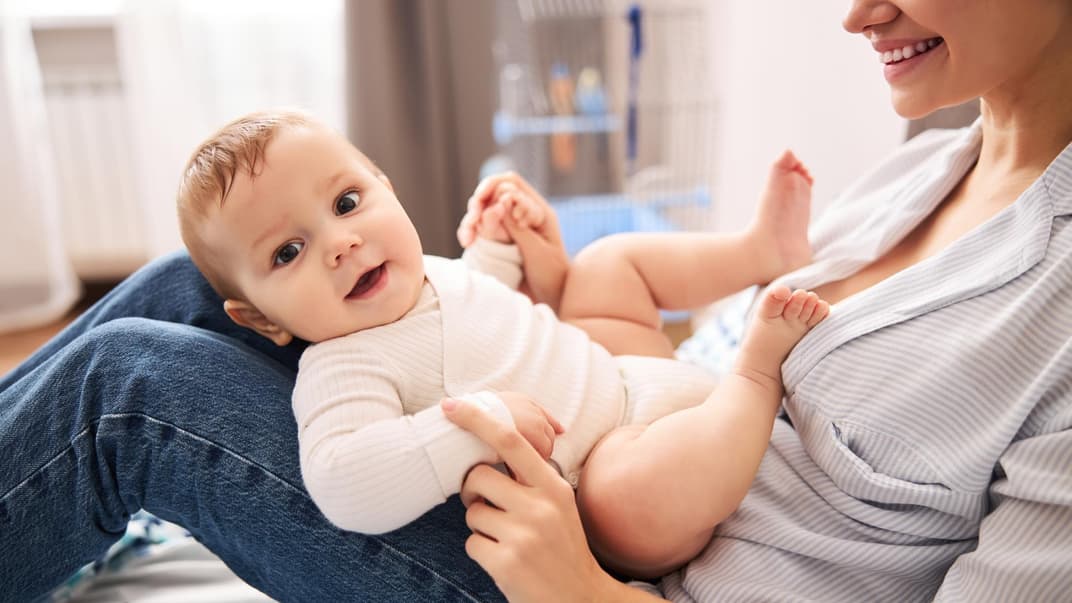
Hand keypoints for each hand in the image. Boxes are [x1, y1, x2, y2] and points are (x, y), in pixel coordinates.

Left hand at [441, 395, 627, 602]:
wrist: (580, 598)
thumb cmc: (562, 546)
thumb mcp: (559, 505)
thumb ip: (533, 479)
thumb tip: (492, 447)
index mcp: (553, 487)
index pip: (511, 441)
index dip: (478, 420)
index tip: (451, 406)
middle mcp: (540, 507)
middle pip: (479, 477)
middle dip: (474, 490)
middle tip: (486, 504)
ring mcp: (523, 536)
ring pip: (472, 513)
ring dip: (481, 526)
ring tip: (507, 539)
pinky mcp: (506, 563)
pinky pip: (471, 544)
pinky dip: (481, 551)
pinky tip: (505, 561)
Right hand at [457, 173, 570, 309]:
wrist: (552, 301)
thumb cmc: (553, 279)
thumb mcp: (538, 253)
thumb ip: (519, 229)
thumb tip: (501, 202)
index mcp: (537, 211)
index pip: (511, 183)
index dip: (495, 188)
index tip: (491, 208)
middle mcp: (520, 215)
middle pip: (492, 194)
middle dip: (477, 203)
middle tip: (472, 220)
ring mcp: (507, 228)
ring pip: (481, 212)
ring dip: (470, 220)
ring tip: (467, 238)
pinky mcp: (497, 242)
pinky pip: (478, 230)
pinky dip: (470, 232)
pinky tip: (467, 242)